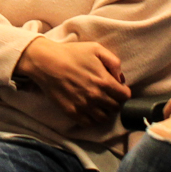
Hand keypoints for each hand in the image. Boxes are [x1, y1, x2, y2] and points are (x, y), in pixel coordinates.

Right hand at [15, 38, 131, 124]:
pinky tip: (89, 110)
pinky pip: (89, 123)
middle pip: (115, 108)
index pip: (124, 96)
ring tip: (99, 103)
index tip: (118, 89)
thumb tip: (121, 78)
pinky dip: (92, 118)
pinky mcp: (72, 112)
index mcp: (104, 80)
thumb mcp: (96, 48)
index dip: (123, 92)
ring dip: (104, 111)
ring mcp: (83, 106)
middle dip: (115, 101)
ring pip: (104, 118)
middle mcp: (96, 96)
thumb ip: (114, 62)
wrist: (46, 62)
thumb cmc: (71, 53)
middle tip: (108, 96)